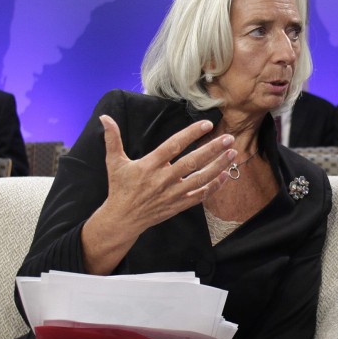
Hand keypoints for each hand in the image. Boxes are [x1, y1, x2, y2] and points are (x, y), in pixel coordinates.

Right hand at [80, 116, 236, 273]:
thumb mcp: (114, 162)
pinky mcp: (179, 205)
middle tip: (229, 138)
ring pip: (201, 179)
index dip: (191, 134)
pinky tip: (226, 174)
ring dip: (219, 166)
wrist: (122, 219)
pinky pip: (201, 195)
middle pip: (193, 162)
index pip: (174, 145)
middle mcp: (164, 179)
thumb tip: (104, 118)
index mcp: (150, 165)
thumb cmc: (120, 188)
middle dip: (213, 149)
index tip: (207, 124)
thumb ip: (112, 139)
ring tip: (233, 153)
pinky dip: (215, 186)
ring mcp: (173, 193)